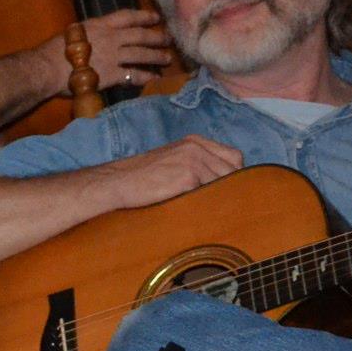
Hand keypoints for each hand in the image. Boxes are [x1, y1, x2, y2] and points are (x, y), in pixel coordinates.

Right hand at [47, 9, 170, 94]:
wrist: (49, 67)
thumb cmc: (55, 49)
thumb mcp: (74, 32)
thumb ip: (90, 32)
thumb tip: (96, 33)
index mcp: (100, 25)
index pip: (127, 16)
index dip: (144, 16)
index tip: (156, 17)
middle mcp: (111, 38)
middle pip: (140, 35)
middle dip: (156, 36)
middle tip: (169, 38)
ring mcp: (114, 56)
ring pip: (141, 54)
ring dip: (156, 56)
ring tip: (167, 59)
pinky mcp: (113, 75)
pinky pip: (134, 75)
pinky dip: (145, 76)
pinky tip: (154, 78)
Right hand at [96, 135, 242, 210]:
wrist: (117, 182)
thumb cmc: (142, 178)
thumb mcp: (173, 161)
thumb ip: (197, 164)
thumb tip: (224, 183)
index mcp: (194, 142)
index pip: (234, 156)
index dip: (233, 174)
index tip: (225, 189)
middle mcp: (196, 147)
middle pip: (234, 169)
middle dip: (230, 186)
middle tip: (219, 201)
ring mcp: (193, 160)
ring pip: (225, 182)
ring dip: (219, 196)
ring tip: (208, 208)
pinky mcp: (188, 177)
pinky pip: (211, 192)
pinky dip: (207, 203)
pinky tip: (198, 208)